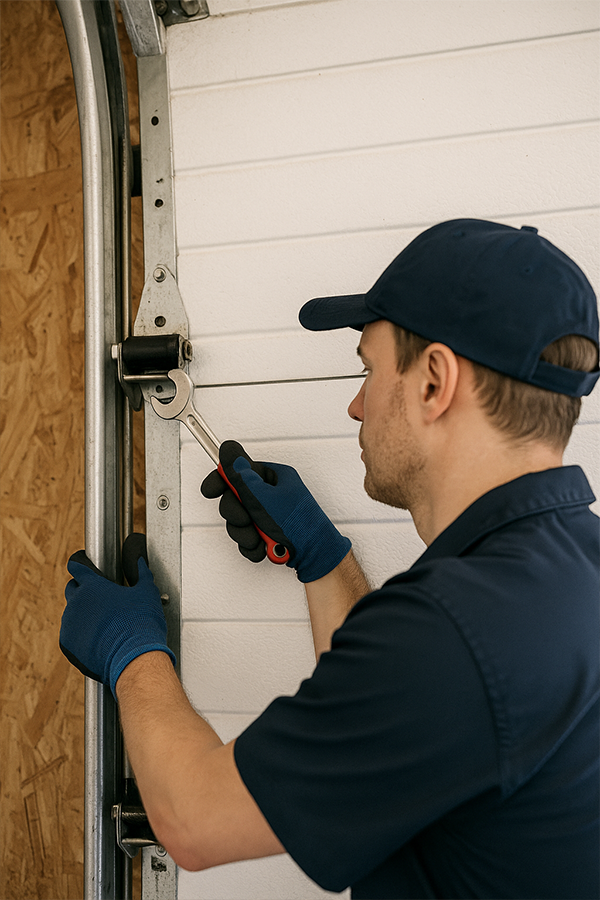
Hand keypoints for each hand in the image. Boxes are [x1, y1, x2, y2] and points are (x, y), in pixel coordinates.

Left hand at [60, 533, 175, 697]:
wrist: (134, 659)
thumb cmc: (141, 623)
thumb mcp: (147, 592)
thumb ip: (142, 573)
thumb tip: (141, 563)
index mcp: (92, 585)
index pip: (77, 567)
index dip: (81, 565)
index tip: (84, 567)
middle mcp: (76, 602)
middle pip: (72, 589)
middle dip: (82, 590)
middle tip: (100, 598)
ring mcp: (70, 624)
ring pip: (72, 613)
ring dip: (83, 614)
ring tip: (103, 622)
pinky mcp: (68, 644)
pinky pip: (71, 634)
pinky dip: (81, 634)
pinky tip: (98, 638)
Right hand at [200, 441, 350, 582]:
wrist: (315, 556)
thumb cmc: (299, 525)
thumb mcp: (264, 497)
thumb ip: (241, 476)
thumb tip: (228, 450)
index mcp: (273, 477)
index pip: (239, 471)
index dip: (221, 480)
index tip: (210, 491)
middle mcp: (270, 494)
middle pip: (234, 499)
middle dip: (237, 515)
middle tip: (245, 520)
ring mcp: (268, 515)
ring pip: (238, 522)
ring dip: (245, 534)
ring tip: (258, 539)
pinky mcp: (267, 533)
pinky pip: (246, 537)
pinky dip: (252, 545)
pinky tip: (262, 548)